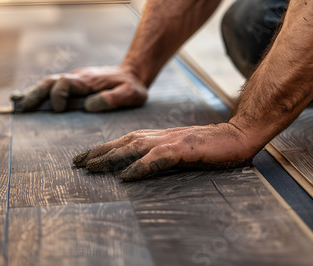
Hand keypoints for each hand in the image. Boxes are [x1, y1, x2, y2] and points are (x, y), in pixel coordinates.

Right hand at [11, 64, 146, 111]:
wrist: (133, 73)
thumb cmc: (133, 86)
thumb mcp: (130, 94)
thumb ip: (113, 99)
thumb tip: (88, 106)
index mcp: (88, 81)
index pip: (64, 83)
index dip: (58, 96)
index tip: (59, 110)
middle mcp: (78, 78)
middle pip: (50, 82)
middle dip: (35, 94)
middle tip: (21, 107)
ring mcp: (75, 80)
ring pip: (48, 83)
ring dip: (33, 93)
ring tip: (18, 105)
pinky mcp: (75, 84)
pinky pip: (53, 87)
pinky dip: (39, 92)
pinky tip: (28, 100)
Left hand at [72, 123, 255, 180]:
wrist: (235, 136)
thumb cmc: (207, 146)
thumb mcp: (178, 149)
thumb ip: (159, 154)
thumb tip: (136, 166)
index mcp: (157, 136)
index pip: (124, 140)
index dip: (103, 148)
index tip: (85, 157)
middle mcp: (159, 136)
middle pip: (122, 142)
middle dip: (98, 152)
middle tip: (77, 162)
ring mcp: (170, 141)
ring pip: (134, 147)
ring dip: (111, 157)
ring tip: (93, 167)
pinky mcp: (183, 150)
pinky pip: (157, 159)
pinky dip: (140, 167)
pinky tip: (126, 176)